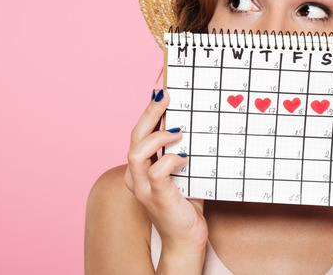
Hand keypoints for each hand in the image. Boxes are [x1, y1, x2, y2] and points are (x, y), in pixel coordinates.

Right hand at [123, 89, 207, 264]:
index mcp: (140, 169)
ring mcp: (144, 189)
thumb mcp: (186, 174)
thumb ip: (185, 153)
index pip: (138, 134)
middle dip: (148, 113)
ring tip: (178, 130)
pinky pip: (156, 172)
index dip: (147, 112)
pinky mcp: (158, 198)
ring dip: (156, 137)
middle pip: (134, 138)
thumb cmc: (187, 206)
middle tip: (164, 95)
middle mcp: (137, 177)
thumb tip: (198, 125)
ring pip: (136, 153)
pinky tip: (184, 157)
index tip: (160, 92)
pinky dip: (170, 160)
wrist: (187, 241)